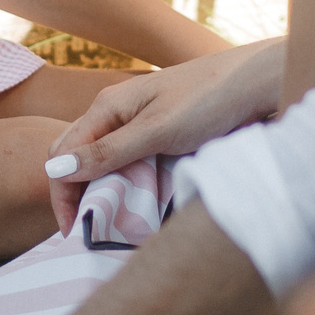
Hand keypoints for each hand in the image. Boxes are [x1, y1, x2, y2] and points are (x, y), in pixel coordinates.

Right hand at [46, 38, 285, 231]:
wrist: (258, 82)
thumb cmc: (209, 100)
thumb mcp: (156, 132)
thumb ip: (107, 152)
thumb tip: (56, 169)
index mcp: (106, 107)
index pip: (61, 154)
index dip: (62, 194)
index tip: (73, 233)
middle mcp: (116, 112)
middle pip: (76, 157)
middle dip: (76, 194)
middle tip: (89, 231)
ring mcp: (138, 121)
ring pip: (103, 161)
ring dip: (101, 190)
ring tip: (110, 223)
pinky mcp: (159, 132)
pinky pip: (129, 160)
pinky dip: (125, 183)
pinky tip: (136, 202)